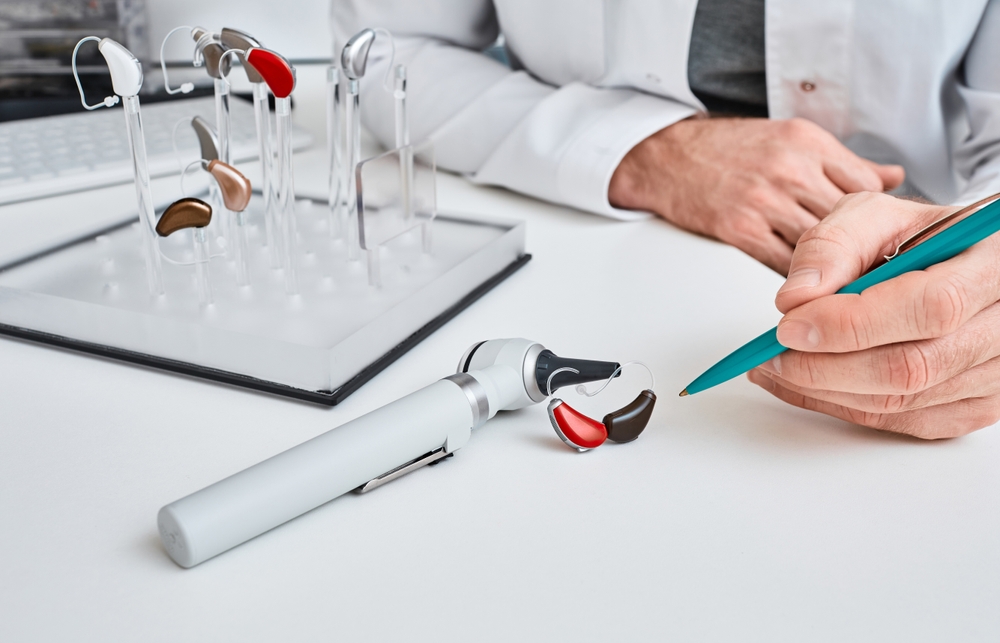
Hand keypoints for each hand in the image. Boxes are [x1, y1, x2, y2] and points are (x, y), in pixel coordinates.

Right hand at [608, 117, 904, 274]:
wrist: (668, 154)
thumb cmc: (730, 149)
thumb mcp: (794, 139)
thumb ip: (845, 162)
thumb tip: (894, 177)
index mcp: (809, 143)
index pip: (867, 187)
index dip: (877, 219)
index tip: (878, 237)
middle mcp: (790, 169)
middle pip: (847, 220)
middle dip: (858, 248)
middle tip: (865, 270)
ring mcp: (764, 200)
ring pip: (819, 246)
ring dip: (829, 269)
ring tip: (836, 284)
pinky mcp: (739, 228)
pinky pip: (782, 264)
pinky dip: (797, 279)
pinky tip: (802, 285)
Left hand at [748, 192, 999, 438]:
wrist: (964, 264)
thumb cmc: (924, 238)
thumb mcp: (875, 216)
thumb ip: (833, 245)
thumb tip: (795, 298)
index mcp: (996, 262)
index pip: (931, 306)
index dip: (851, 324)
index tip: (788, 326)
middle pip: (915, 366)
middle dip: (826, 367)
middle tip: (771, 357)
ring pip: (907, 401)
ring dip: (828, 392)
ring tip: (779, 370)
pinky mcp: (981, 404)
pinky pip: (909, 421)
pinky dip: (849, 408)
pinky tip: (811, 387)